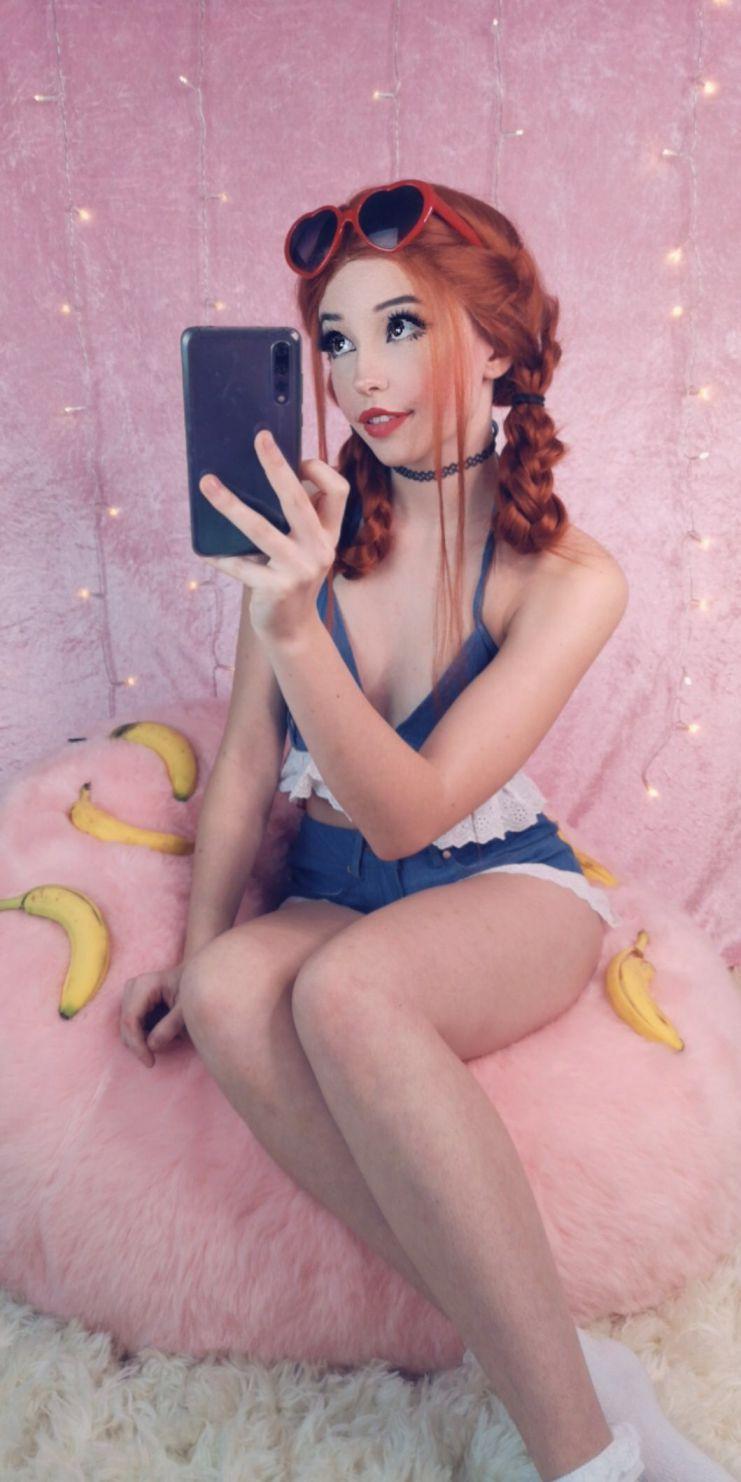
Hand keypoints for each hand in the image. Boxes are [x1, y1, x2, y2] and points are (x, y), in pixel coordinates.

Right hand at [119, 963, 188, 1068]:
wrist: (196, 976)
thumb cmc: (194, 990)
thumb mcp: (187, 1009)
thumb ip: (171, 1026)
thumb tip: (152, 1046)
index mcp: (144, 985)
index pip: (130, 1020)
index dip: (136, 1045)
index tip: (149, 1062)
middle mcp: (133, 987)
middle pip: (125, 1025)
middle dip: (138, 1045)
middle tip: (154, 1059)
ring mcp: (131, 993)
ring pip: (126, 1027)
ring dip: (140, 1041)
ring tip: (165, 1040)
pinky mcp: (132, 1001)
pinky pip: (131, 1025)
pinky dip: (142, 1035)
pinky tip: (159, 1034)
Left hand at [199, 430, 350, 642]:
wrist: (290, 630)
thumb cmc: (289, 579)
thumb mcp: (302, 548)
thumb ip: (293, 519)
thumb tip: (255, 475)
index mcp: (328, 534)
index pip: (339, 491)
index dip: (320, 469)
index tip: (298, 460)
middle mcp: (320, 549)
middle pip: (298, 499)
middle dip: (277, 465)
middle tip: (259, 438)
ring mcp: (300, 570)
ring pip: (261, 527)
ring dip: (230, 503)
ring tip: (207, 484)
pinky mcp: (277, 588)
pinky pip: (241, 564)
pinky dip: (221, 557)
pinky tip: (204, 552)